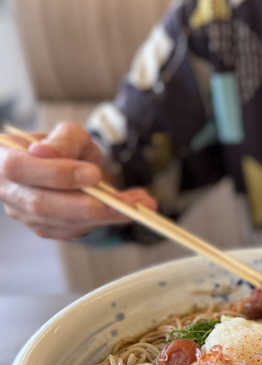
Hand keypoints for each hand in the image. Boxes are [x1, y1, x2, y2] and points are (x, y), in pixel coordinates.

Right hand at [0, 122, 155, 238]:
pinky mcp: (49, 230)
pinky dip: (109, 221)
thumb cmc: (63, 147)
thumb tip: (46, 153)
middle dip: (86, 206)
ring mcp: (27, 216)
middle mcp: (9, 193)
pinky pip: (78, 230)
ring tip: (144, 204)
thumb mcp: (67, 134)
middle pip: (42, 206)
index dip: (56, 174)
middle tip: (126, 203)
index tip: (94, 175)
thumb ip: (62, 140)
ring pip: (63, 223)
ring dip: (108, 216)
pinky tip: (134, 209)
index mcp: (3, 161)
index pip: (20, 169)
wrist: (64, 167)